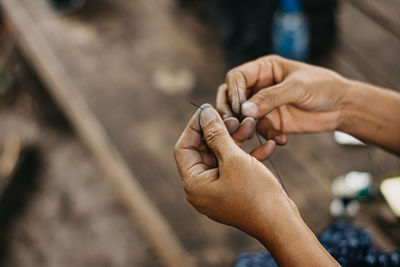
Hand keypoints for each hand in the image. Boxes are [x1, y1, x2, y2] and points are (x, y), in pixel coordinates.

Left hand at [174, 104, 293, 237]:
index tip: (209, 109)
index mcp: (194, 184)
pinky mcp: (235, 191)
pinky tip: (268, 145)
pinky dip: (249, 156)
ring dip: (237, 139)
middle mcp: (202, 188)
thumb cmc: (256, 195)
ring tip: (252, 125)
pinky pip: (236, 168)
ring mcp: (219, 190)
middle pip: (204, 150)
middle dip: (221, 131)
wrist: (282, 225)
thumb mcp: (234, 159)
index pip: (184, 148)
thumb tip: (204, 113)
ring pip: (222, 156)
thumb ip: (217, 134)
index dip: (195, 126)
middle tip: (236, 117)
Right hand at [216, 55, 348, 144]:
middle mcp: (259, 86)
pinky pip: (259, 130)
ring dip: (245, 126)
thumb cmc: (323, 87)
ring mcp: (264, 105)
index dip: (233, 92)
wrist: (342, 107)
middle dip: (231, 110)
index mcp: (263, 69)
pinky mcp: (271, 121)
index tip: (240, 108)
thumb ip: (270, 98)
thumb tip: (243, 110)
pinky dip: (267, 136)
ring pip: (241, 116)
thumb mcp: (297, 88)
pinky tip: (282, 139)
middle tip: (235, 124)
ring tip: (254, 133)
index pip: (236, 77)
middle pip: (231, 97)